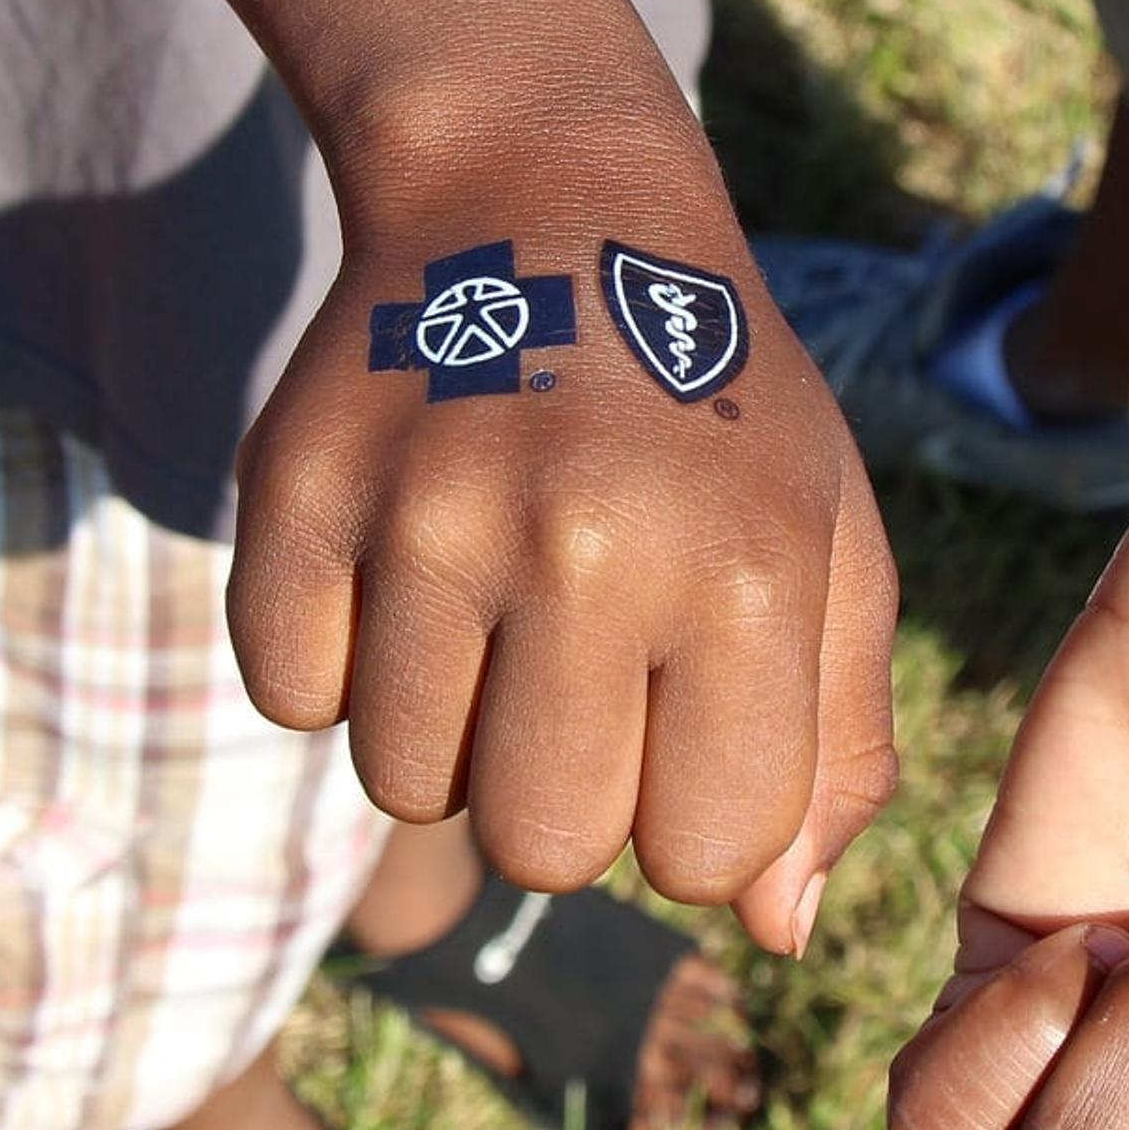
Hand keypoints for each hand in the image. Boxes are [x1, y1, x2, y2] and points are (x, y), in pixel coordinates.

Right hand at [226, 108, 900, 954]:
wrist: (539, 200)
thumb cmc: (710, 406)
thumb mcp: (826, 541)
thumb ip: (834, 744)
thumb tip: (777, 929)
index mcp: (738, 571)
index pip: (705, 857)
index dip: (696, 817)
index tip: (688, 724)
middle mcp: (581, 545)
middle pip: (542, 848)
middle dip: (565, 797)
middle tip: (578, 675)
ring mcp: (424, 514)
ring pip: (405, 785)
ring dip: (448, 730)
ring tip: (491, 604)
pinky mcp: (295, 489)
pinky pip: (294, 696)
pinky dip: (337, 660)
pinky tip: (399, 562)